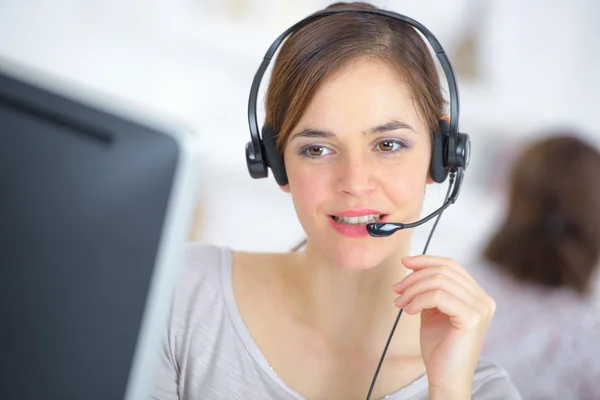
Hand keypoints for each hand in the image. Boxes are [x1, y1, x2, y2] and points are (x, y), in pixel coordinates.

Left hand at [392, 255, 495, 396]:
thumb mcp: (433, 311)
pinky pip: (438, 296)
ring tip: (400, 303)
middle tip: (397, 290)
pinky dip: (418, 300)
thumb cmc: (439, 348)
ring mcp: (481, 308)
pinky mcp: (472, 318)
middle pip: (444, 270)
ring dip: (413, 289)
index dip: (426, 260)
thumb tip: (414, 265)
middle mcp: (484, 300)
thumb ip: (430, 289)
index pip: (451, 266)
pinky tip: (409, 311)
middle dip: (415, 276)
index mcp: (477, 296)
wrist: (445, 378)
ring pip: (439, 281)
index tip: (404, 263)